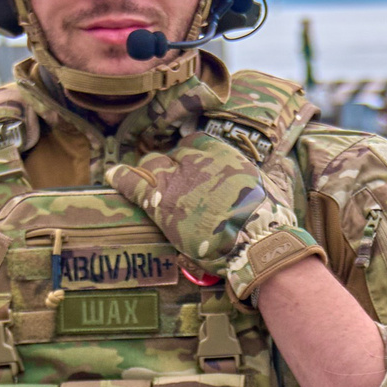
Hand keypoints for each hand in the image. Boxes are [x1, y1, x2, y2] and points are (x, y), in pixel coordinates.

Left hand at [106, 132, 320, 300]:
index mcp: (224, 154)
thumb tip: (275, 172)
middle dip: (171, 164)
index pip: (196, 144)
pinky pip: (133, 182)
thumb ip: (261, 176)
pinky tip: (111, 174)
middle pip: (173, 154)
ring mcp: (177, 179)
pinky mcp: (161, 202)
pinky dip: (121, 177)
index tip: (191, 166)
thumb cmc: (269, 220)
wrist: (255, 242)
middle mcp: (197, 160)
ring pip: (152, 164)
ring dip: (150, 173)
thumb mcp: (271, 187)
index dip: (191, 156)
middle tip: (173, 181)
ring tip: (145, 180)